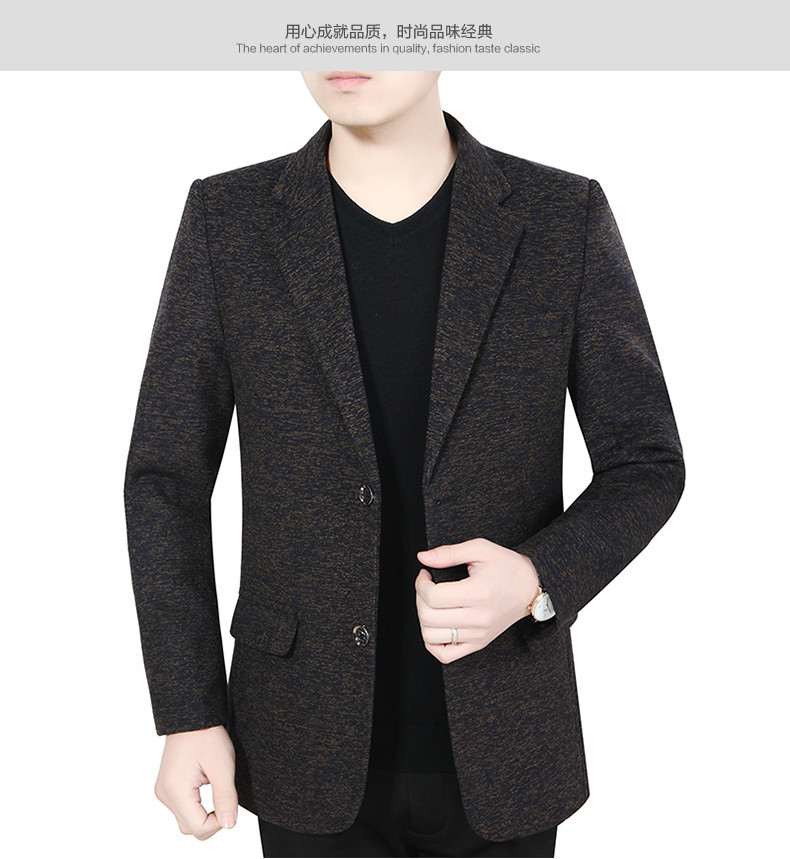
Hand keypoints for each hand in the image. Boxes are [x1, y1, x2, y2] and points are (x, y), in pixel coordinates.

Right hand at [154, 724, 237, 839]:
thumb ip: (226, 797)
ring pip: (186, 819)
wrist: (192, 714)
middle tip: (225, 797)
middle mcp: (165, 793)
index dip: (219, 822)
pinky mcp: (167, 785)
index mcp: (176, 790)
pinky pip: (182, 806)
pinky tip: (205, 785)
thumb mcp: (222, 765)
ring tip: (215, 788)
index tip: (230, 805)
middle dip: (211, 820)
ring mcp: (164, 790)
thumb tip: (229, 824)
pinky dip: (196, 803)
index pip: (198, 828)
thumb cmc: (205, 734)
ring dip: (203, 812)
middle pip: (190, 827)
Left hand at [415, 537, 539, 663]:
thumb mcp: (480, 549)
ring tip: (432, 604)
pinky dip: (432, 642)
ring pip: (431, 637)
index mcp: (478, 593)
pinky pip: (445, 655)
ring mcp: (478, 634)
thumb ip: (449, 553)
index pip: (433, 596)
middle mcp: (478, 618)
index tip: (425, 574)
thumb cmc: (508, 567)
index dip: (421, 584)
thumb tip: (423, 557)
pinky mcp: (478, 643)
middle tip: (427, 587)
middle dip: (420, 598)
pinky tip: (436, 625)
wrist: (531, 586)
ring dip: (423, 619)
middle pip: (428, 616)